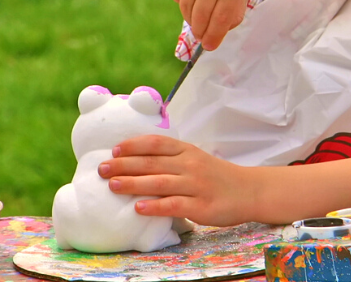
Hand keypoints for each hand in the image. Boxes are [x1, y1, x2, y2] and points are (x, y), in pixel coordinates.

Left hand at [98, 135, 255, 226]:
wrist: (249, 191)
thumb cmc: (217, 176)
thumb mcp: (196, 158)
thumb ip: (172, 157)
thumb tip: (137, 160)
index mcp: (188, 150)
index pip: (156, 143)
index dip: (133, 145)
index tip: (114, 150)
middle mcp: (190, 165)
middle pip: (151, 162)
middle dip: (123, 164)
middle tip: (101, 168)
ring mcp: (196, 185)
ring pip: (159, 182)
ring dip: (132, 183)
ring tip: (112, 185)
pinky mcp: (200, 206)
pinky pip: (173, 205)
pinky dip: (154, 206)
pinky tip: (137, 207)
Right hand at [164, 0, 250, 50]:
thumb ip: (235, 8)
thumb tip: (218, 35)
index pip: (223, 16)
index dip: (215, 35)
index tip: (209, 46)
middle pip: (202, 16)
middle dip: (201, 31)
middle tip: (201, 36)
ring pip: (187, 8)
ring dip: (191, 16)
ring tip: (198, 12)